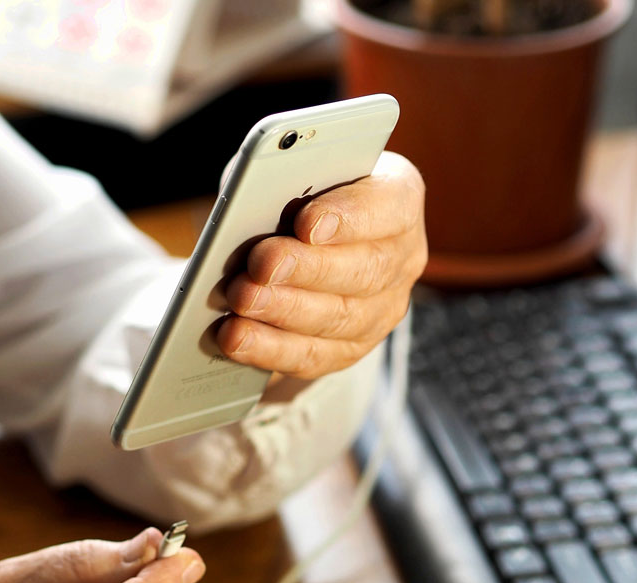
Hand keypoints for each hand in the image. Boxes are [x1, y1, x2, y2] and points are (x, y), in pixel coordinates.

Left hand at [217, 151, 426, 379]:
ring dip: (283, 311)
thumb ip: (280, 179)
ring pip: (338, 318)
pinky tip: (236, 338)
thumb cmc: (293, 194)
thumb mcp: (289, 172)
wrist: (296, 241)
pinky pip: (313, 355)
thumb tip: (250, 204)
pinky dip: (270, 348)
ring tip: (240, 300)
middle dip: (307, 269)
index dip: (349, 217)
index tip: (307, 223)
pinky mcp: (351, 347)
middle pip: (363, 270)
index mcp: (397, 199)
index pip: (388, 206)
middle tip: (261, 264)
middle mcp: (401, 258)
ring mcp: (382, 309)